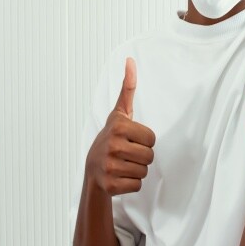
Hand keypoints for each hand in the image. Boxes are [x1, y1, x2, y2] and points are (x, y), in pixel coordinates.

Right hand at [85, 57, 155, 195]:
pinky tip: (119, 176)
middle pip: (150, 156)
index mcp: (119, 126)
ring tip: (123, 163)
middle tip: (127, 153)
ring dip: (137, 169)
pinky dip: (131, 183)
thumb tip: (130, 59)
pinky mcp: (110, 185)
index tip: (131, 139)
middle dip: (142, 156)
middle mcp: (112, 145)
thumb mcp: (120, 112)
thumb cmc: (112, 136)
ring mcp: (109, 166)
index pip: (152, 139)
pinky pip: (137, 185)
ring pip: (144, 172)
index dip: (145, 140)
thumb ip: (128, 87)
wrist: (92, 166)